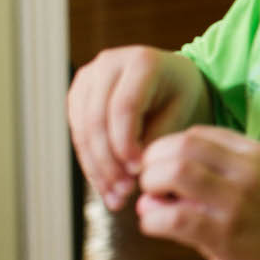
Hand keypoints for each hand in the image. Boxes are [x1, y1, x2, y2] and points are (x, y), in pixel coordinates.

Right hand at [68, 47, 208, 209]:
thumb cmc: (181, 94)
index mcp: (141, 61)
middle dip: (109, 162)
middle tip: (125, 192)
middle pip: (97, 120)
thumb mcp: (181, 111)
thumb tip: (131, 172)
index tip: (139, 172)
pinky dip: (91, 163)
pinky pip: (79, 134)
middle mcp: (108, 64)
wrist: (170, 77)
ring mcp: (87, 78)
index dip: (126, 143)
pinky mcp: (77, 96)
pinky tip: (106, 186)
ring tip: (116, 197)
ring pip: (83, 130)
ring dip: (97, 168)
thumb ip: (157, 136)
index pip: (124, 107)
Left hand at [134, 126, 259, 259]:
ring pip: (174, 173)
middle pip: (180, 147)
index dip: (165, 150)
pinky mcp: (225, 235)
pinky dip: (152, 220)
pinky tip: (154, 226)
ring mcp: (238, 202)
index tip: (160, 171)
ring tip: (152, 205)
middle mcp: (247, 171)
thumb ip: (208, 176)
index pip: (195, 135)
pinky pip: (173, 218)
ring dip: (150, 188)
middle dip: (152, 166)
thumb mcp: (253, 185)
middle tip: (150, 188)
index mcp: (253, 153)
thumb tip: (150, 185)